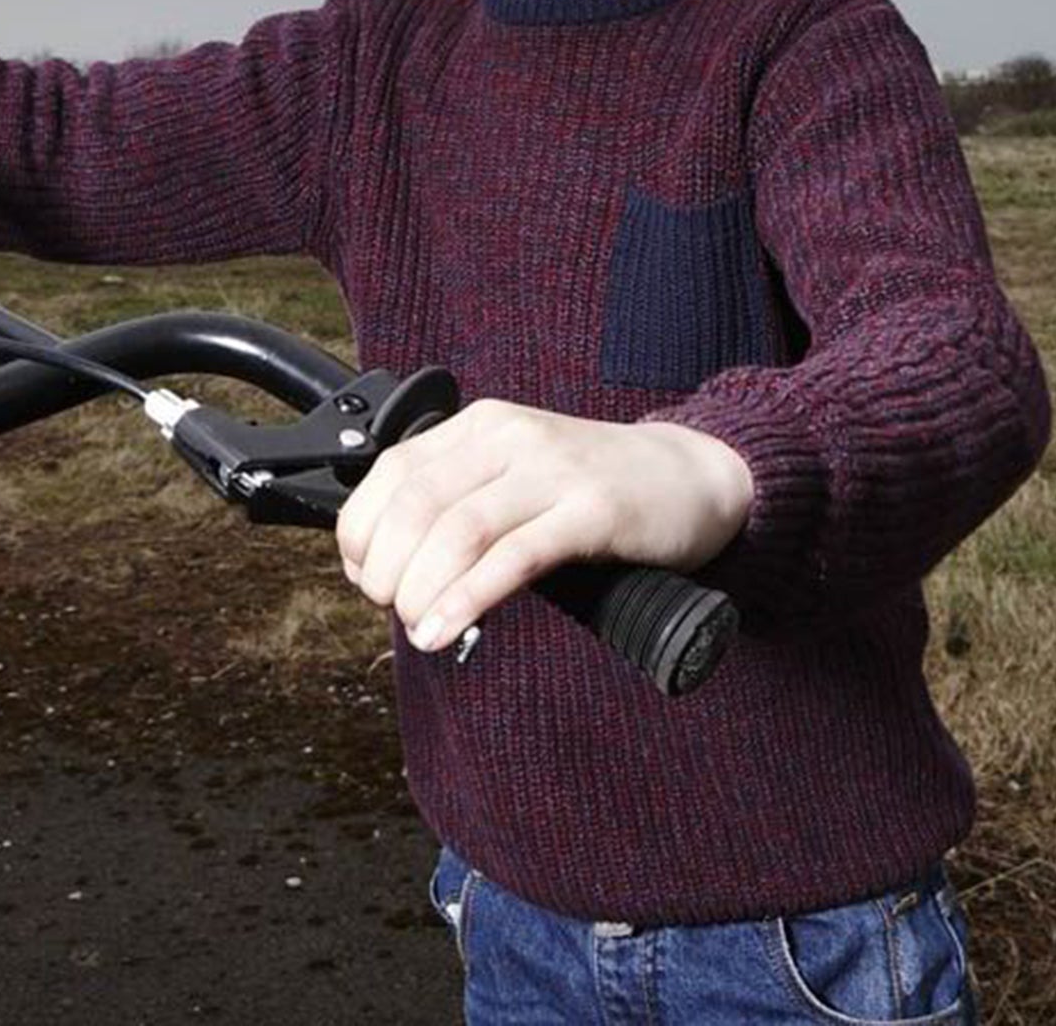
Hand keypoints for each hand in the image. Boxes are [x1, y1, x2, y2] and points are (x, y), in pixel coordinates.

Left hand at [334, 399, 752, 651]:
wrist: (693, 476)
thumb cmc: (593, 492)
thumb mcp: (513, 481)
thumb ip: (458, 507)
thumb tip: (387, 567)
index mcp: (479, 426)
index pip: (391, 471)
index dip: (361, 530)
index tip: (362, 576)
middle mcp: (509, 436)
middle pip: (416, 503)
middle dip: (386, 567)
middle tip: (391, 608)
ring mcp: (552, 471)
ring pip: (457, 529)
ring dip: (421, 588)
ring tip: (416, 627)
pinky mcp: (593, 511)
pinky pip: (514, 556)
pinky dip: (468, 598)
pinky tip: (445, 629)